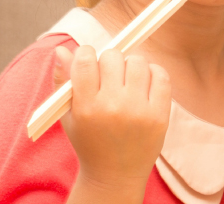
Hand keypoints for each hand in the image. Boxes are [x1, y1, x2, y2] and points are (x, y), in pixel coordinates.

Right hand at [53, 45, 171, 186]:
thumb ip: (63, 81)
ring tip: (127, 81)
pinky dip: (153, 72)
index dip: (86, 54)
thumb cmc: (90, 141)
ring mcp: (138, 110)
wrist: (115, 174)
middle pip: (113, 57)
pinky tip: (144, 83)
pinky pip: (161, 75)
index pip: (85, 60)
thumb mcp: (68, 115)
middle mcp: (112, 107)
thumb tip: (62, 48)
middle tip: (109, 76)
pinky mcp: (160, 115)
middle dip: (109, 61)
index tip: (89, 61)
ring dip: (131, 65)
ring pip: (138, 61)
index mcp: (86, 107)